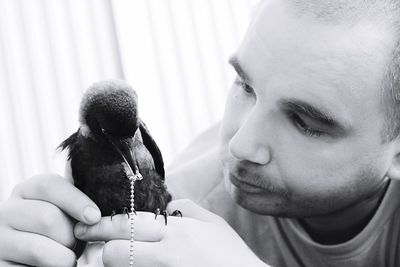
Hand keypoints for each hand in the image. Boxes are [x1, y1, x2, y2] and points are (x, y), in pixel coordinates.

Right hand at [0, 173, 100, 266]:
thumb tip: (93, 215)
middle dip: (70, 235)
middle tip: (76, 244)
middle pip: (46, 217)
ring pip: (38, 249)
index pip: (49, 185)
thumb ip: (76, 206)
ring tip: (67, 259)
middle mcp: (7, 212)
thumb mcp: (66, 212)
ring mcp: (0, 240)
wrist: (38, 257)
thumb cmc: (60, 232)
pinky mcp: (0, 266)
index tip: (94, 217)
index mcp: (26, 191)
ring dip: (63, 258)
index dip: (75, 201)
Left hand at [74, 199, 269, 266]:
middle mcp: (166, 255)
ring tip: (111, 261)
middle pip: (114, 253)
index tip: (85, 227)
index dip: (101, 226)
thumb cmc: (232, 256)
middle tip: (94, 249)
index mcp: (177, 232)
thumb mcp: (214, 224)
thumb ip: (188, 208)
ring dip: (114, 266)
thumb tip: (167, 205)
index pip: (128, 225)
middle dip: (102, 250)